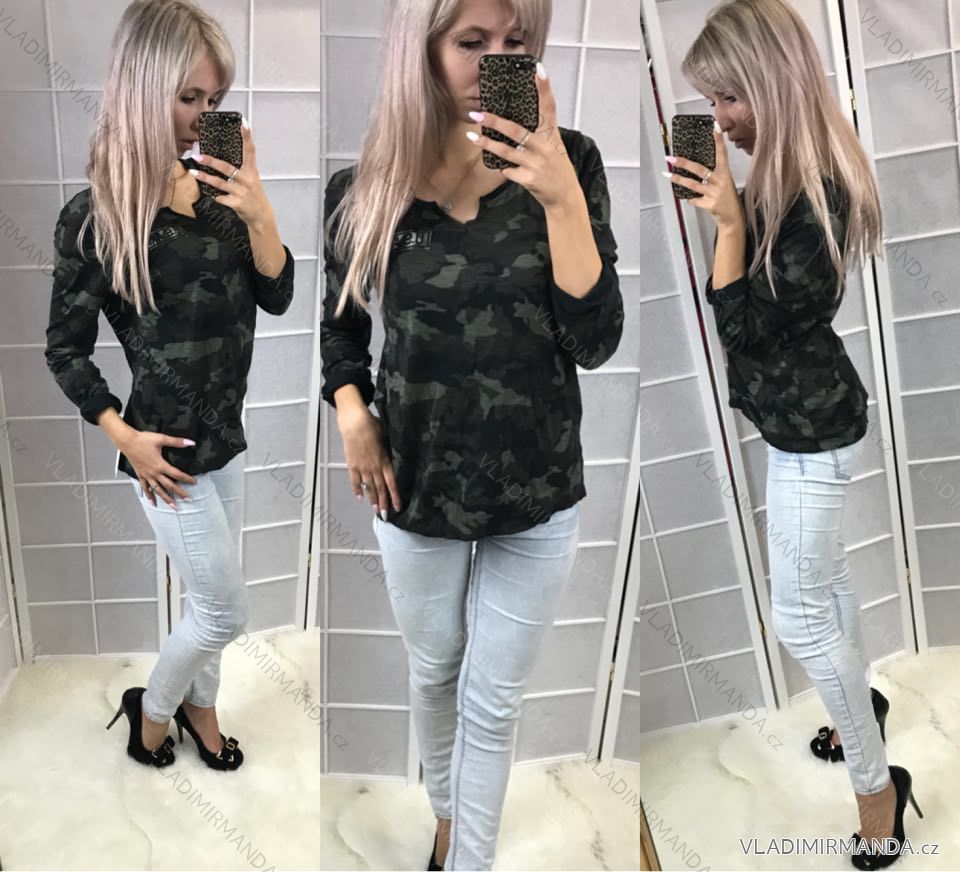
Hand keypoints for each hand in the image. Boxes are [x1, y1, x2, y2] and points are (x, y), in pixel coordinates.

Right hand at [122, 430, 197, 507]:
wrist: (127, 441)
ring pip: (158, 490)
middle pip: (169, 485)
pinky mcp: (140, 475)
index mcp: (160, 465)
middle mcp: (154, 473)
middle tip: (188, 500)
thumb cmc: (144, 439)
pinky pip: (145, 488)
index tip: (194, 482)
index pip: (177, 474)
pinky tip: (153, 503)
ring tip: (173, 506)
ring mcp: (146, 475)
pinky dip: (149, 495)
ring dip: (166, 498)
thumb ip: (176, 442)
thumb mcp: (161, 439)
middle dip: (179, 493)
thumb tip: (191, 443)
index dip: (186, 479)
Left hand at [190, 121, 273, 228]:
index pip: (250, 150)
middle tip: (198, 156)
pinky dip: (215, 196)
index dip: (247, 136)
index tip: (243, 122)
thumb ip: (240, 168)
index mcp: (251, 170)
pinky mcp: (237, 202)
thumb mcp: (251, 178)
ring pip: (219, 183)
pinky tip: (211, 195)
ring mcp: (241, 191)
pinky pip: (220, 198)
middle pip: (226, 167)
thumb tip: (221, 157)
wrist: (260, 214)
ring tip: (193, 172)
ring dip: (205, 178)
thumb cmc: (253, 193)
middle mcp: (247, 179)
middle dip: (211, 161)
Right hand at [338, 406, 401, 516]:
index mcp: (385, 461)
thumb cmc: (373, 426)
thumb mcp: (386, 439)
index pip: (392, 483)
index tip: (398, 507)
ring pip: (369, 487)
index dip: (395, 497)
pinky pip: (355, 480)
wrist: (355, 423)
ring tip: (375, 511)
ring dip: (372, 500)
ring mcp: (362, 467)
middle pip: (380, 489)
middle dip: (384, 503)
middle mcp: (374, 467)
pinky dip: (357, 490)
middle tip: (386, 516)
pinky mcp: (352, 465)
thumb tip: (393, 458)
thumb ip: (389, 452)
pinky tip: (360, 498)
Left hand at [467, 63, 581, 211]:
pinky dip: (503, 167)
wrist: (565, 196)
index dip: (544, 87)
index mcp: (552, 134)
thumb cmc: (556, 168)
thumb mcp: (553, 146)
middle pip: (516, 129)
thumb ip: (537, 133)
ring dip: (487, 143)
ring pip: (506, 151)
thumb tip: (512, 122)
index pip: (549, 106)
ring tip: (472, 136)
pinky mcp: (529, 178)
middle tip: (478, 113)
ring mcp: (536, 163)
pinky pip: (508, 170)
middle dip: (495, 121)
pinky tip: (501, 166)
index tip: (537, 68)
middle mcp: (544, 146)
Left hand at [665, 124, 744, 231]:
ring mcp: (714, 193)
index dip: (718, 140)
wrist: (732, 217)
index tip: (714, 126)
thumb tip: (695, 163)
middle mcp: (720, 181)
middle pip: (699, 169)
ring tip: (667, 175)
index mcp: (725, 172)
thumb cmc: (726, 196)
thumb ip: (714, 172)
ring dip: (678, 179)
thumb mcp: (724, 181)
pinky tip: (687, 197)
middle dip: (684, 163)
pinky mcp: (708, 204)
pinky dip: (689, 198)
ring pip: (692, 184)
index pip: (722, 153)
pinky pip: (693, 199)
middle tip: (671, 158)